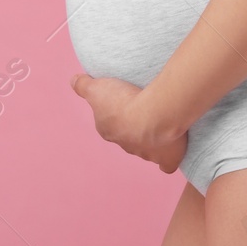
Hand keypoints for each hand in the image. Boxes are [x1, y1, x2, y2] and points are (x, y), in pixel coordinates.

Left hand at [70, 73, 187, 172]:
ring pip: (147, 150)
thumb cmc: (124, 102)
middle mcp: (126, 145)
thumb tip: (73, 81)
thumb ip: (84, 86)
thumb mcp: (97, 89)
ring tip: (163, 122)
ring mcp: (146, 153)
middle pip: (129, 138)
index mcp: (110, 131)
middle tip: (147, 110)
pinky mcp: (167, 158)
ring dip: (154, 139)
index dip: (118, 116)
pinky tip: (174, 152)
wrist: (152, 115)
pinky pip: (166, 164)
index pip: (110, 126)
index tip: (127, 104)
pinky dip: (168, 160)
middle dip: (136, 128)